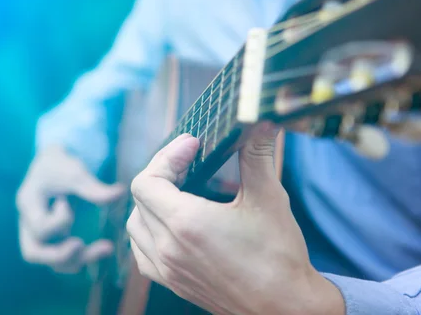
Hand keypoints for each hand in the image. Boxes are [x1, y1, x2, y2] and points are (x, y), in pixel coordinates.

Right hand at [17, 146, 124, 273]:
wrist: (55, 165)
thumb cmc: (61, 165)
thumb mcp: (75, 171)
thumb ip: (93, 187)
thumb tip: (120, 193)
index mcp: (28, 203)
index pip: (39, 226)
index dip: (58, 220)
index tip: (67, 202)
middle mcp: (29, 224)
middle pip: (33, 253)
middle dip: (59, 255)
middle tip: (81, 244)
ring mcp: (40, 234)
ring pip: (51, 261)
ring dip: (78, 259)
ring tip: (107, 248)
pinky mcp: (54, 239)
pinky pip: (64, 258)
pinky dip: (82, 258)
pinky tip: (104, 249)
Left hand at [126, 127, 344, 314]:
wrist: (284, 308)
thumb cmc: (278, 258)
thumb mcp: (269, 199)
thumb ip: (257, 155)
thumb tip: (260, 123)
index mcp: (186, 224)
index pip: (147, 180)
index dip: (167, 156)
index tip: (193, 146)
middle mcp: (168, 248)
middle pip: (140, 198)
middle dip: (162, 172)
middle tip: (189, 162)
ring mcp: (168, 270)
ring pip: (136, 225)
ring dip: (150, 201)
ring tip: (179, 189)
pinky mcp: (173, 284)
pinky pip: (142, 252)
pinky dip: (148, 231)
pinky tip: (172, 225)